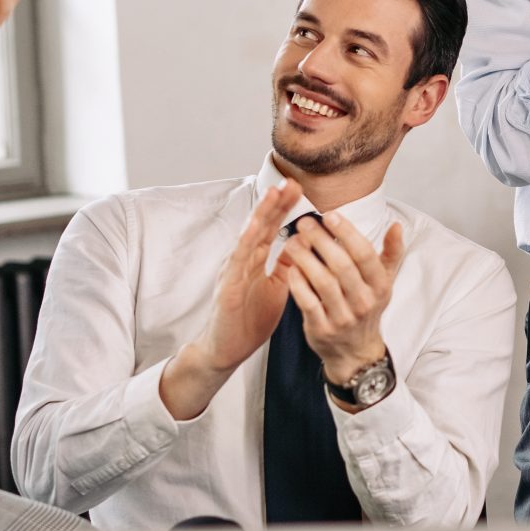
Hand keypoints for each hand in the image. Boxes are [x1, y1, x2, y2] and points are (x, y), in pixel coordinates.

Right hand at [189, 182, 300, 373]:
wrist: (226, 350)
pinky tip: (256, 225)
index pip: (272, 228)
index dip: (284, 208)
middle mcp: (243, 260)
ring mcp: (233, 271)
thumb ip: (286, 266)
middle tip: (291, 180)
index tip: (300, 188)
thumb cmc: (249, 321)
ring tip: (274, 192)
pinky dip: (246, 240)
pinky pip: (237, 259)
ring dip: (261, 213)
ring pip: (248, 235)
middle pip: (261, 225)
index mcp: (255, 260)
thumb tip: (303, 245)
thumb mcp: (277, 289)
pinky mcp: (227, 286)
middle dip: (276, 202)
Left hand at [276, 213, 409, 384]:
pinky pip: (308, 302)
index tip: (330, 215)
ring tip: (293, 241)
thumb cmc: (366, 308)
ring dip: (306, 258)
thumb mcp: (383, 282)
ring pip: (323, 282)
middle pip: (342, 266)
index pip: (365, 255)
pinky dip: (298, 284)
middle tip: (304, 223)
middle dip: (321, 241)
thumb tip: (397, 226)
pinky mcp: (322, 329)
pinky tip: (291, 267)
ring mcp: (342, 318)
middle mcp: (364, 302)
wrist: (355, 352)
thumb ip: (391, 253)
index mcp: (380, 286)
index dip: (347, 233)